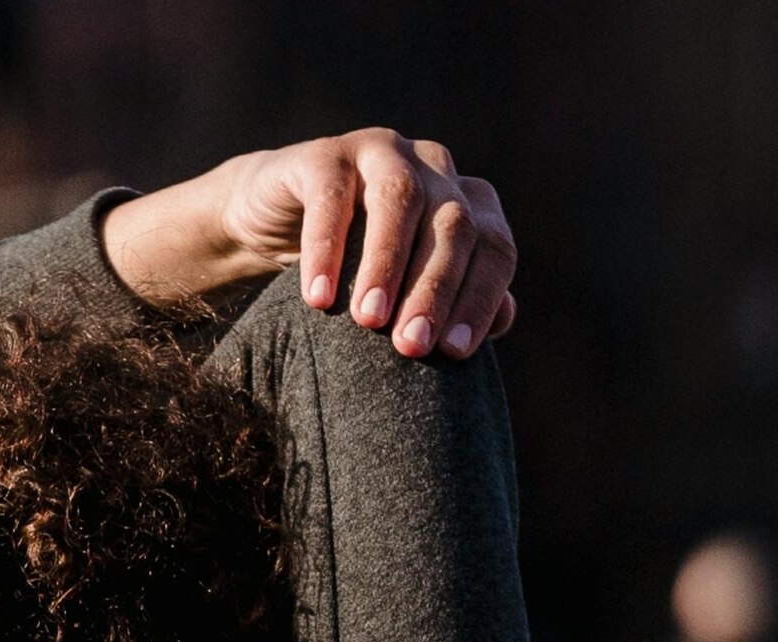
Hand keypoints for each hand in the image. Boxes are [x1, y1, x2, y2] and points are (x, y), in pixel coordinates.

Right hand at [103, 133, 517, 360]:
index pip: (494, 249)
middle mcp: (433, 170)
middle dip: (434, 289)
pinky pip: (331, 196)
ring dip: (387, 263)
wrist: (272, 227)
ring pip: (400, 197)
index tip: (454, 353)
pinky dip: (326, 248)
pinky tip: (319, 297)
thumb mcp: (404, 291)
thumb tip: (505, 318)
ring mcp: (381, 153)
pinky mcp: (324, 156)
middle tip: (411, 347)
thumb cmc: (351, 269)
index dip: (480, 298)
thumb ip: (454, 300)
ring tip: (368, 321)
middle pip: (453, 224)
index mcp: (466, 204)